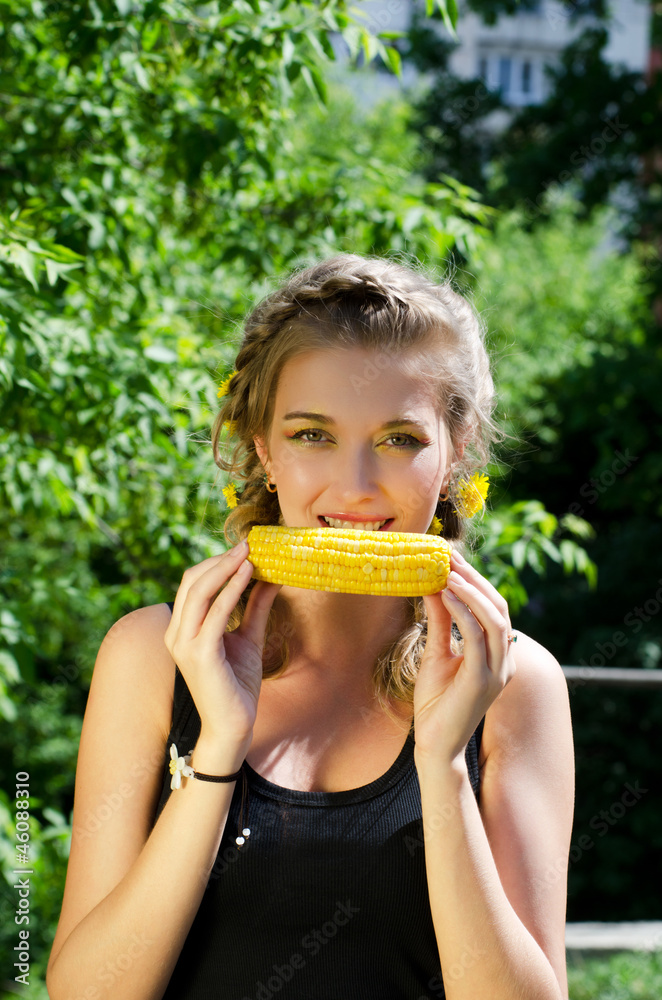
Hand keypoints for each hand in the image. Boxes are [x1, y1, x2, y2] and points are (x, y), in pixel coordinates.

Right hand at [164, 541, 280, 752]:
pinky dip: (232, 589)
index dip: (216, 563)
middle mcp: (176, 634)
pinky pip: (215, 613)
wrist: (235, 726)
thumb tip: (271, 576)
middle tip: (248, 544)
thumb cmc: (238, 685)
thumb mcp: (248, 637)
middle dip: (220, 559)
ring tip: (249, 553)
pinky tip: (250, 575)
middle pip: (191, 581)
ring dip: (225, 568)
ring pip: (198, 591)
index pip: (192, 583)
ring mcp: (184, 644)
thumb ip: (254, 607)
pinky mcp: (199, 654)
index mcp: (182, 629)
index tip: (245, 549)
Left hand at [413, 550, 515, 763]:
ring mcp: (497, 671)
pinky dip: (463, 612)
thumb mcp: (436, 652)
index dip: (475, 580)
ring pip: (495, 618)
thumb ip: (440, 621)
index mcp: (498, 654)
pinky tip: (446, 595)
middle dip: (474, 579)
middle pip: (498, 607)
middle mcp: (504, 661)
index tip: (451, 558)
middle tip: (449, 556)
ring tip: (448, 571)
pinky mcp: (483, 680)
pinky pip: (477, 637)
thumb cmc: (435, 703)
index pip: (493, 607)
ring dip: (471, 591)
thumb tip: (433, 585)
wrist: (434, 745)